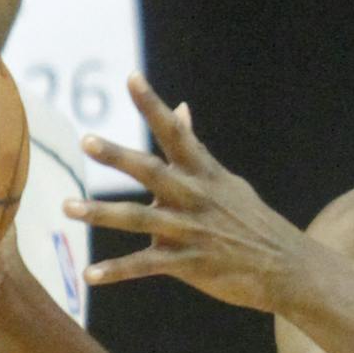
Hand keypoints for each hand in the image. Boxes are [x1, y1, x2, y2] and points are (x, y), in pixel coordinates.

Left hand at [68, 74, 310, 312]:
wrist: (284, 266)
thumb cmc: (250, 220)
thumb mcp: (226, 180)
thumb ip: (195, 149)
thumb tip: (181, 108)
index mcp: (204, 172)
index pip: (175, 131)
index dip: (153, 104)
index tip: (131, 77)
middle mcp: (195, 196)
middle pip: (152, 170)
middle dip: (118, 156)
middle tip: (87, 140)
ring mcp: (191, 229)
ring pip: (139, 218)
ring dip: (101, 213)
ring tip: (68, 207)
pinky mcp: (189, 263)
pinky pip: (145, 266)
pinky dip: (117, 270)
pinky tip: (89, 275)